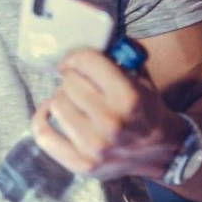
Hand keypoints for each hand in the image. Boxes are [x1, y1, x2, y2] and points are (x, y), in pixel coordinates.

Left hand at [30, 49, 188, 181]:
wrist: (161, 152)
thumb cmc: (145, 109)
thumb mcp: (141, 77)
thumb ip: (122, 53)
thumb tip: (96, 36)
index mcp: (129, 98)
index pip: (87, 61)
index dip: (77, 57)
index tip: (74, 62)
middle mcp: (112, 123)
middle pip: (69, 82)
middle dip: (73, 79)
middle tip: (81, 85)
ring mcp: (95, 147)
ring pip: (56, 104)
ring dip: (63, 99)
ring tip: (75, 102)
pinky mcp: (81, 164)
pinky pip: (44, 135)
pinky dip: (41, 119)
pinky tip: (49, 111)